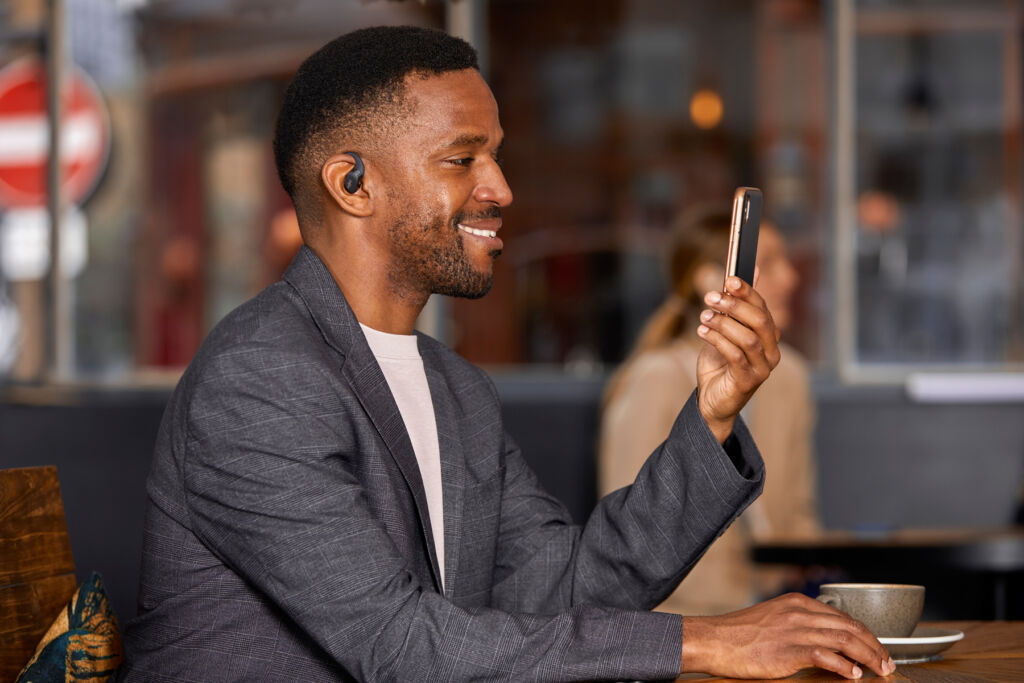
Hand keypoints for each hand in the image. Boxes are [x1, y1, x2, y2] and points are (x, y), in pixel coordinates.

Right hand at [680, 593, 896, 679]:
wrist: (714, 640)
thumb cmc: (738, 635)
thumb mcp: (771, 619)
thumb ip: (796, 624)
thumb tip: (822, 641)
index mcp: (796, 602)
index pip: (842, 616)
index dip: (865, 634)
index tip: (877, 649)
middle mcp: (799, 612)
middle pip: (850, 626)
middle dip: (874, 646)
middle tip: (888, 663)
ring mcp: (794, 630)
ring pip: (844, 639)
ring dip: (868, 657)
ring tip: (880, 670)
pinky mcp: (788, 650)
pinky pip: (826, 656)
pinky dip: (844, 666)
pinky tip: (853, 675)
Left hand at [695, 274, 780, 442]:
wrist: (712, 400)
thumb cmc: (719, 363)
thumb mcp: (724, 331)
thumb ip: (734, 306)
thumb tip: (748, 270)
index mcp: (769, 336)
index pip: (763, 308)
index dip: (747, 292)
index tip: (729, 279)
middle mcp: (772, 351)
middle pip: (759, 321)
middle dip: (734, 306)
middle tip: (710, 297)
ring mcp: (763, 368)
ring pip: (748, 338)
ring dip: (723, 323)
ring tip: (703, 317)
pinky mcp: (749, 381)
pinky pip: (736, 356)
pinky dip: (718, 340)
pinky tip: (702, 332)